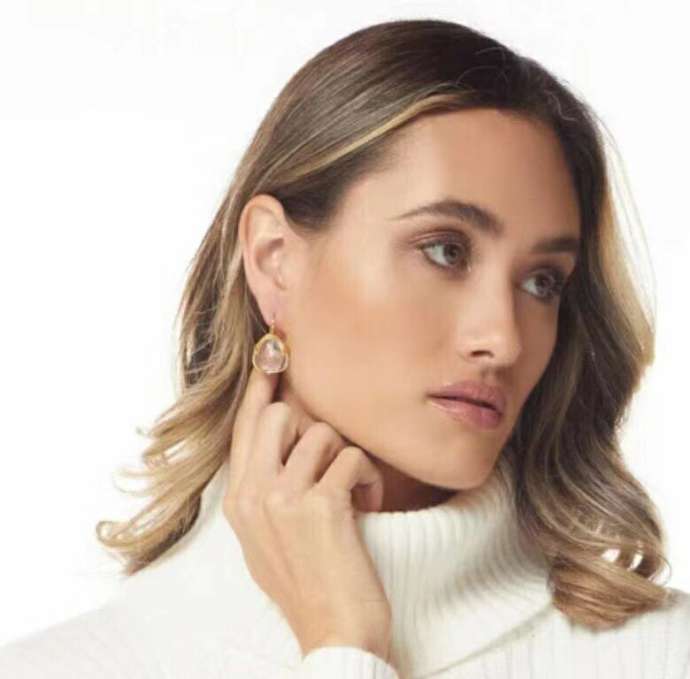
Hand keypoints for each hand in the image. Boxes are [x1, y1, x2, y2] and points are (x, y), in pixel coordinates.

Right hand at [222, 362, 392, 660]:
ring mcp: (284, 500)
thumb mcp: (265, 539)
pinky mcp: (322, 507)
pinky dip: (368, 477)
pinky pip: (352, 457)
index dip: (259, 389)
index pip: (244, 428)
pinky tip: (368, 504)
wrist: (333, 634)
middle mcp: (254, 495)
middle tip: (329, 460)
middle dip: (311, 428)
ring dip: (347, 458)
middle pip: (277, 416)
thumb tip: (280, 448)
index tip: (271, 355)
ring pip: (320, 433)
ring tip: (355, 492)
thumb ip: (263, 492)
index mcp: (239, 501)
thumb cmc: (307, 584)